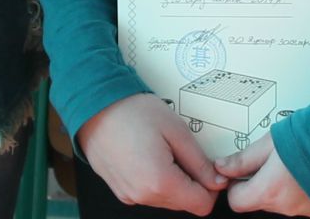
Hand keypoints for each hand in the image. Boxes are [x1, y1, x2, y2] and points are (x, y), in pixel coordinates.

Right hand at [78, 92, 226, 212]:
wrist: (93, 105)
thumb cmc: (131, 111)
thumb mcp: (176, 130)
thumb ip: (200, 162)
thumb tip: (216, 181)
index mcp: (160, 182)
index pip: (202, 204)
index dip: (211, 186)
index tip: (208, 167)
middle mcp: (143, 196)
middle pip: (184, 202)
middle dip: (191, 181)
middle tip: (182, 151)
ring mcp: (130, 196)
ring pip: (167, 199)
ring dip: (173, 180)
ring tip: (162, 149)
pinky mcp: (121, 191)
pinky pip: (149, 193)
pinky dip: (156, 179)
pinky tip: (149, 154)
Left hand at [215, 133, 309, 215]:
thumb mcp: (270, 143)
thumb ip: (243, 159)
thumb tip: (223, 166)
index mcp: (269, 191)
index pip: (237, 202)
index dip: (235, 185)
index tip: (239, 172)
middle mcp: (286, 206)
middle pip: (260, 200)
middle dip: (260, 182)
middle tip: (269, 160)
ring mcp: (305, 209)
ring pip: (281, 201)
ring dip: (281, 185)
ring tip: (292, 161)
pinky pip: (301, 201)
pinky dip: (299, 189)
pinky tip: (306, 170)